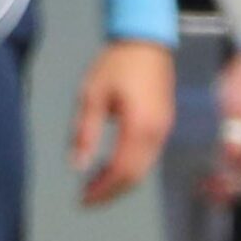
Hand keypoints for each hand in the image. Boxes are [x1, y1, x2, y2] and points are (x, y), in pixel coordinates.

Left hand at [69, 39, 177, 206]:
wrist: (146, 41)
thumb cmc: (116, 64)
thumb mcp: (92, 95)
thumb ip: (85, 132)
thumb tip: (77, 165)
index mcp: (139, 127)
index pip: (122, 172)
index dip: (103, 190)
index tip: (82, 200)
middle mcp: (157, 133)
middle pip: (136, 176)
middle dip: (111, 192)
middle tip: (86, 198)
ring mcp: (164, 130)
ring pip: (144, 169)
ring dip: (120, 182)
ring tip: (94, 185)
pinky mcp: (164, 124)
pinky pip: (148, 157)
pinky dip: (129, 168)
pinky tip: (110, 166)